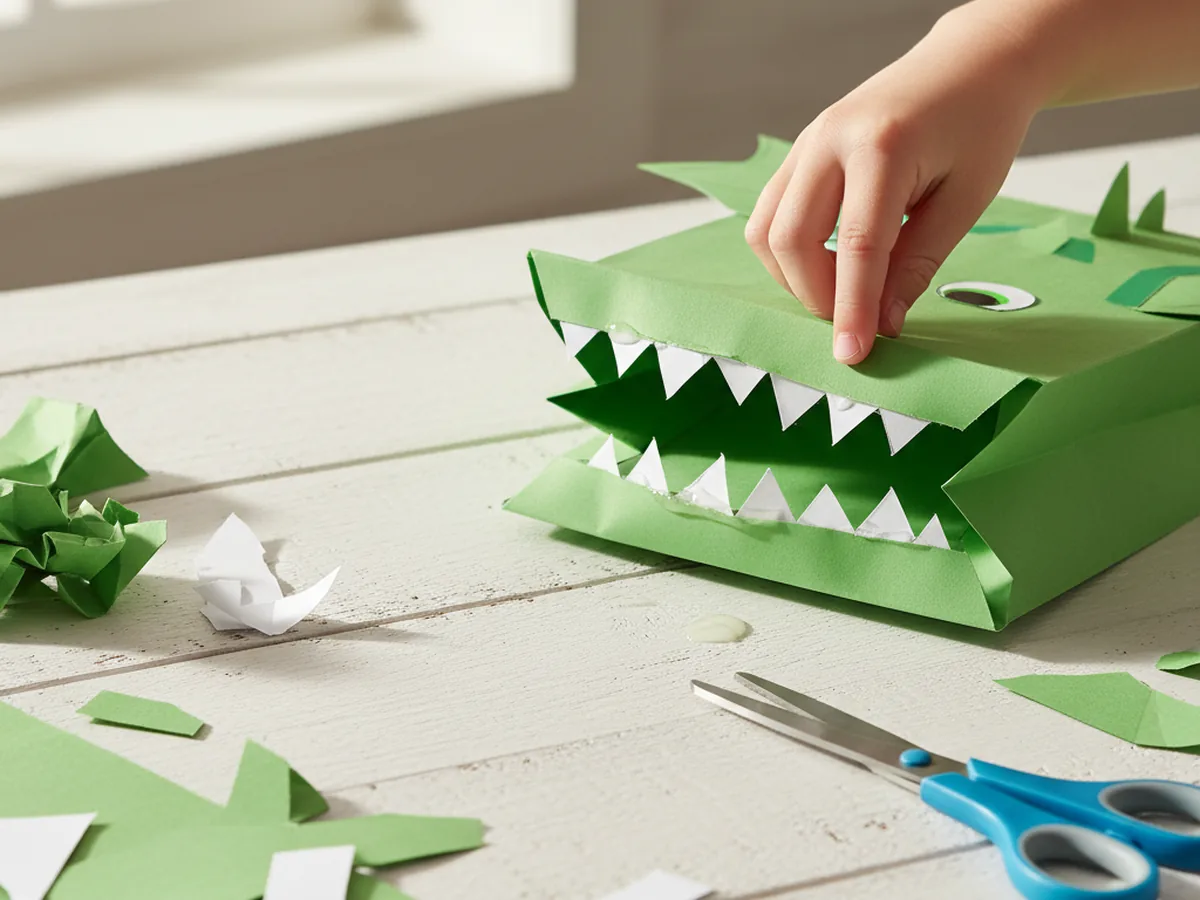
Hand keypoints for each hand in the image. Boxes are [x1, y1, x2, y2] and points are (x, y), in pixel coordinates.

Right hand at [745, 6, 1044, 363]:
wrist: (972, 62)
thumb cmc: (981, 126)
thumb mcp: (966, 200)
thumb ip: (918, 263)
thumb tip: (882, 324)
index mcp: (885, 146)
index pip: (857, 246)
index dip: (851, 308)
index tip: (852, 355)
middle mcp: (832, 138)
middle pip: (793, 240)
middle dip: (817, 296)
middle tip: (855, 323)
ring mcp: (808, 141)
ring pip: (767, 231)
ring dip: (795, 277)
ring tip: (842, 292)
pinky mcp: (800, 150)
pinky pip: (770, 214)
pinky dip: (790, 252)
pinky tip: (828, 263)